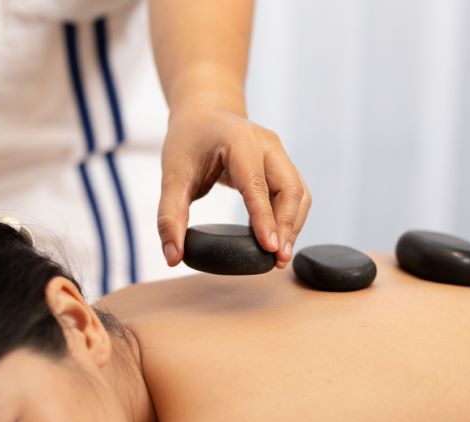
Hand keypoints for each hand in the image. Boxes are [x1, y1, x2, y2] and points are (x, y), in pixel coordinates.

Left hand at [157, 106, 310, 268]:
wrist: (204, 113)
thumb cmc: (189, 141)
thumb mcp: (173, 176)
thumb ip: (170, 216)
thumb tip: (172, 257)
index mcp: (240, 141)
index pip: (257, 185)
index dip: (265, 218)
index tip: (270, 248)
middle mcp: (267, 144)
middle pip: (290, 189)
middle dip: (287, 227)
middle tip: (278, 260)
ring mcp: (279, 152)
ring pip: (299, 193)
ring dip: (293, 225)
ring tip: (280, 256)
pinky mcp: (283, 164)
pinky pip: (296, 193)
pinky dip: (291, 217)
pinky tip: (279, 239)